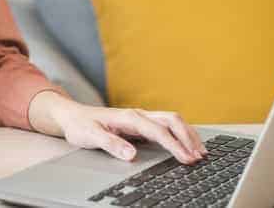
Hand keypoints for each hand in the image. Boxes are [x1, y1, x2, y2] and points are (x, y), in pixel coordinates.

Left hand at [31, 92, 207, 163]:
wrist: (72, 116)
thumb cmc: (80, 125)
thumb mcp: (90, 136)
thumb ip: (110, 144)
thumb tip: (131, 154)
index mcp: (128, 117)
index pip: (158, 130)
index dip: (174, 145)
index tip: (186, 158)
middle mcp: (138, 114)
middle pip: (171, 120)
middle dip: (188, 137)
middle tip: (200, 157)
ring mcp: (141, 118)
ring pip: (171, 120)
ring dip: (187, 134)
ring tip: (201, 151)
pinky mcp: (141, 123)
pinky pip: (166, 125)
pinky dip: (181, 133)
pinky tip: (186, 144)